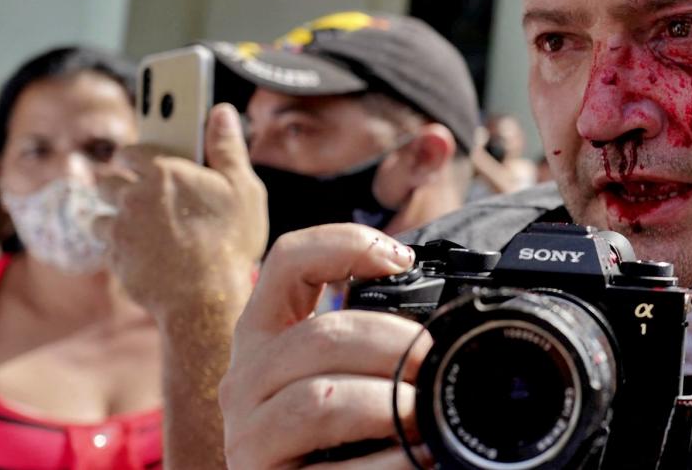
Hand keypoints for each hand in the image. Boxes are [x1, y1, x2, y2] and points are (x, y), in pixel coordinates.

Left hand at [99, 103, 267, 317]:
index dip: (134, 156)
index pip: (130, 151)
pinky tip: (142, 251)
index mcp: (164, 172)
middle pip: (108, 180)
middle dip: (120, 185)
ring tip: (140, 225)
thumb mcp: (243, 188)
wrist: (207, 299)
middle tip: (143, 196)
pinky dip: (118, 246)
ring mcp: (120, 229)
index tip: (139, 161)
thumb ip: (227, 147)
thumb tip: (221, 111)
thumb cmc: (231, 241)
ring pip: (101, 213)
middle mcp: (134, 196)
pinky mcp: (114, 258)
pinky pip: (106, 246)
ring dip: (114, 216)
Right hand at [220, 224, 431, 468]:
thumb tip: (445, 317)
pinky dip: (389, 461)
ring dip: (390, 403)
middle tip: (434, 365)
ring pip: (322, 397)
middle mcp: (245, 378)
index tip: (403, 260)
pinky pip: (335, 467)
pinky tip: (418, 457)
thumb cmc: (337, 436)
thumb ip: (370, 340)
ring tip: (425, 415)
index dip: (346, 244)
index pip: (288, 261)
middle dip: (395, 345)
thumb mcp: (343, 372)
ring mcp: (248, 434)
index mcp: (265, 335)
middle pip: (322, 334)